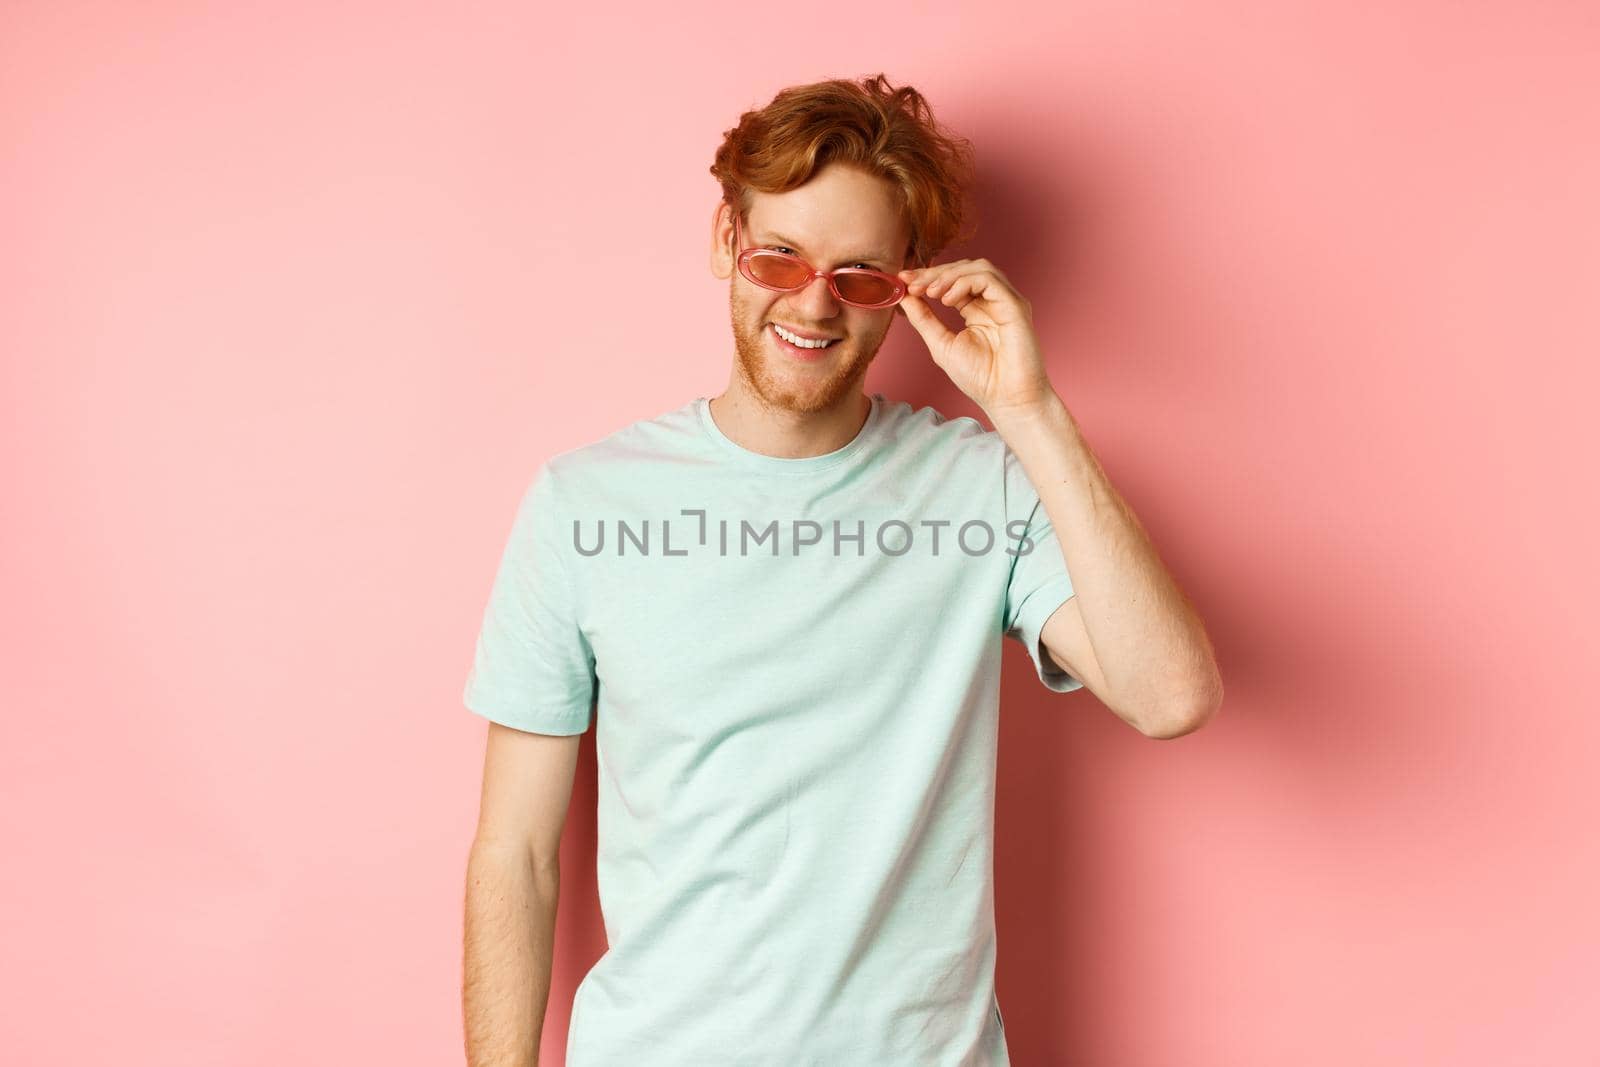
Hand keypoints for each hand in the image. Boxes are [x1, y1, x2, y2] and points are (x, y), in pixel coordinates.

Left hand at [896, 259, 1058, 420]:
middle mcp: (992, 301)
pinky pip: (989, 279)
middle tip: (913, 284)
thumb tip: (904, 296)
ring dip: (950, 275)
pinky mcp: (1015, 305)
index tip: (903, 279)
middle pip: (964, 268)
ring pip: (979, 267)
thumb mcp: (941, 344)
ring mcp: (1005, 301)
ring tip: (931, 293)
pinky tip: (948, 299)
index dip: (927, 276)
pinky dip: (965, 282)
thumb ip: (924, 319)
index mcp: (976, 310)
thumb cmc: (981, 378)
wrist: (1006, 400)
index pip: (952, 281)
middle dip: (935, 273)